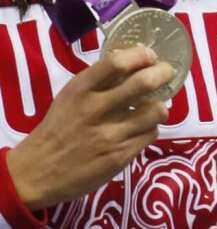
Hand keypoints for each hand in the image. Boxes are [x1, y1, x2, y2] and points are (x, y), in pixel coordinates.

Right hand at [7, 45, 172, 209]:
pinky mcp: (120, 157)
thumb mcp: (70, 98)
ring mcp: (110, 135)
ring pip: (156, 111)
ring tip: (153, 107)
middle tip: (167, 72)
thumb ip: (99, 81)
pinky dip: (150, 129)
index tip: (150, 55)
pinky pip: (150, 134)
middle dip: (163, 73)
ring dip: (159, 106)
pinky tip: (140, 129)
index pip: (116, 62)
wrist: (36, 173)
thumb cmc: (57, 129)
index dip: (140, 55)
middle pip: (144, 83)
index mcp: (80, 91)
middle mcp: (96, 110)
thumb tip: (135, 60)